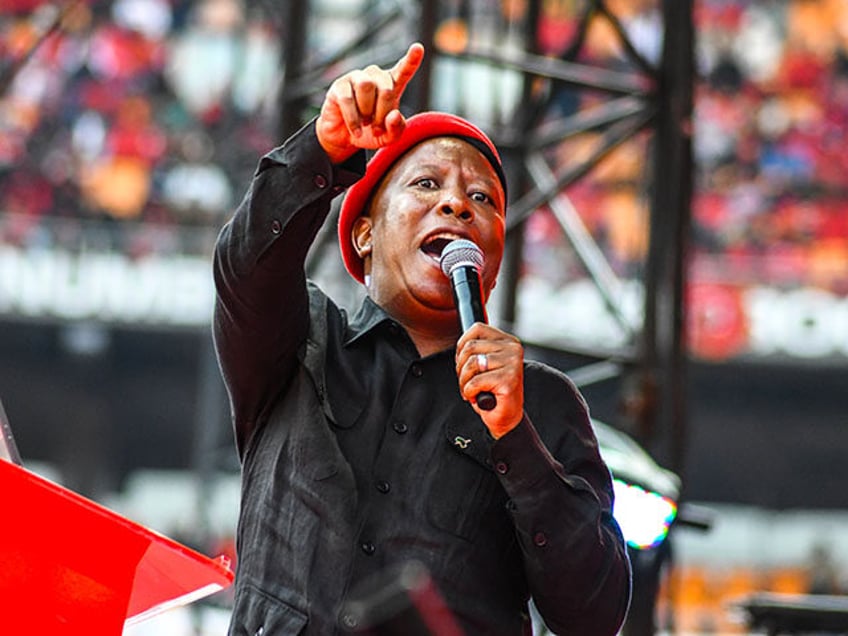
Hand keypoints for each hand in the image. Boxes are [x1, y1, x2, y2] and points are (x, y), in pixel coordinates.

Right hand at [316, 42, 424, 163]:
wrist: (344, 138)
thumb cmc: (369, 132)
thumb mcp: (388, 137)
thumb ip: (397, 129)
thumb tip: (394, 114)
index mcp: (391, 85)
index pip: (403, 70)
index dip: (411, 59)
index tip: (418, 48)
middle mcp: (375, 77)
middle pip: (386, 88)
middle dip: (383, 113)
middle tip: (377, 128)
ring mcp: (356, 78)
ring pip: (366, 86)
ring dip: (367, 112)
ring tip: (365, 123)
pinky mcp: (339, 85)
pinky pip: (348, 99)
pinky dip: (353, 120)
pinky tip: (356, 130)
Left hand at [455, 323, 524, 437]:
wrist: (507, 417)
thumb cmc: (493, 392)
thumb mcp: (484, 363)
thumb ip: (477, 349)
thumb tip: (462, 344)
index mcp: (508, 341)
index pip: (477, 329)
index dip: (462, 346)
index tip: (464, 362)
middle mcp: (513, 349)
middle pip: (470, 347)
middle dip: (461, 368)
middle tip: (467, 381)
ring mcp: (512, 363)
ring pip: (471, 364)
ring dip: (465, 381)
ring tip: (472, 390)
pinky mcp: (508, 380)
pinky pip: (474, 382)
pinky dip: (470, 392)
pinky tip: (478, 396)